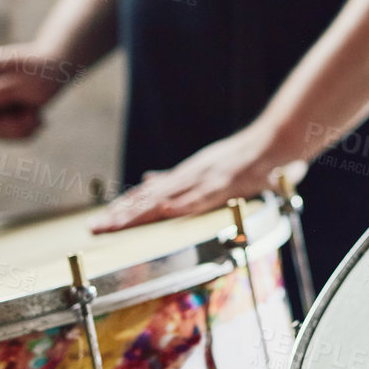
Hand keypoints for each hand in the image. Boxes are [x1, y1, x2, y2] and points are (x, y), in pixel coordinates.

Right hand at [0, 43, 72, 138]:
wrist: (60, 67)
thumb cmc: (43, 70)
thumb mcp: (28, 81)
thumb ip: (4, 90)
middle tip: (25, 118)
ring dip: (16, 129)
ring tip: (35, 115)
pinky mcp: (1, 114)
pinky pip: (6, 134)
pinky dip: (23, 130)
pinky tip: (36, 118)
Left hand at [89, 122, 305, 231]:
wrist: (274, 140)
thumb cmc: (244, 158)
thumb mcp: (204, 166)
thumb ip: (176, 176)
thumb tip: (148, 179)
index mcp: (184, 175)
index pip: (147, 194)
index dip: (123, 208)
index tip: (100, 222)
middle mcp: (189, 175)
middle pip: (149, 198)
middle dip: (121, 215)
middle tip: (94, 229)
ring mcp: (206, 178)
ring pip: (168, 197)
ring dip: (141, 212)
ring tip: (117, 224)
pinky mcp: (225, 181)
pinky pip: (202, 195)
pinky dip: (183, 203)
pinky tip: (164, 211)